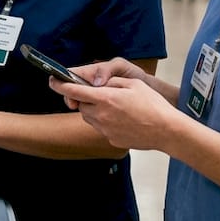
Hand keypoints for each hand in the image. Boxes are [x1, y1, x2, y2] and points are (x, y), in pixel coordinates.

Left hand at [50, 75, 179, 151]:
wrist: (167, 131)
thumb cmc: (153, 105)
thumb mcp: (133, 84)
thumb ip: (112, 83)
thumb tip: (100, 85)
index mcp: (105, 98)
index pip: (75, 91)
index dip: (60, 85)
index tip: (52, 81)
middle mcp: (101, 115)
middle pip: (82, 106)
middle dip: (85, 99)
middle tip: (100, 95)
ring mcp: (105, 130)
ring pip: (90, 117)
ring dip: (95, 110)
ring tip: (115, 107)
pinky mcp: (111, 139)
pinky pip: (102, 128)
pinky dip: (106, 121)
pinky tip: (123, 119)